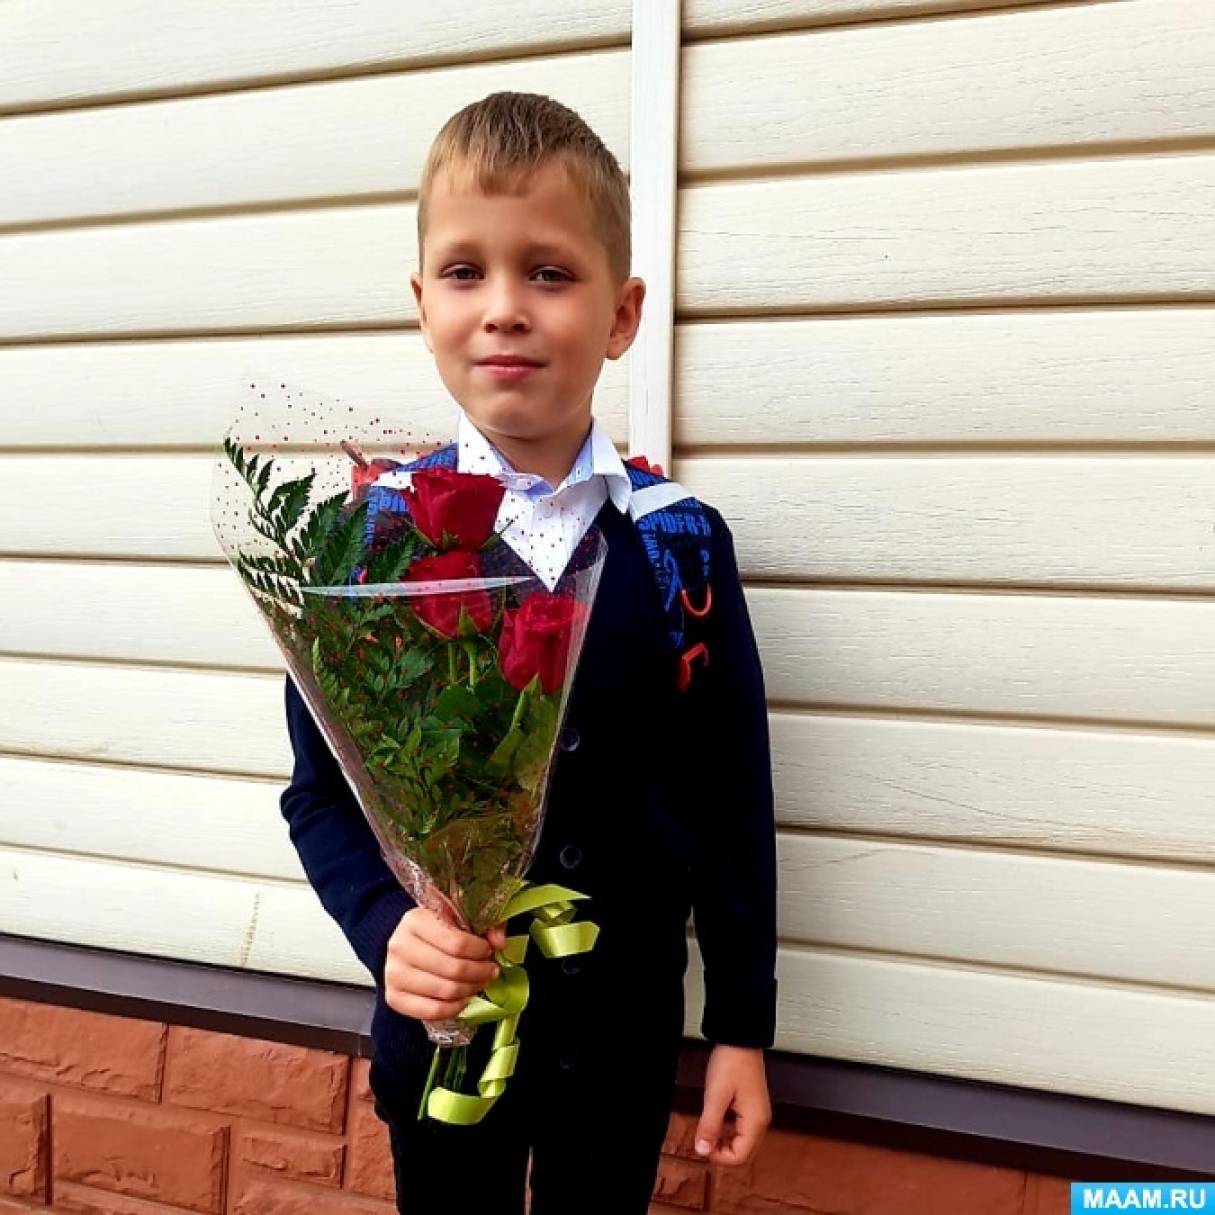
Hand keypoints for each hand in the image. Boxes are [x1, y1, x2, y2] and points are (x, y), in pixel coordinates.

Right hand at [384, 907, 507, 1021]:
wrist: (405, 943)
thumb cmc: (435, 929)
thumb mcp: (458, 917)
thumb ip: (485, 925)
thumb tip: (500, 943)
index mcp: (415, 920)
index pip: (457, 943)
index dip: (480, 950)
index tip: (489, 951)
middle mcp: (400, 947)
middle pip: (452, 969)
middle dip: (479, 972)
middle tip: (490, 971)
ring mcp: (394, 974)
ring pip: (444, 991)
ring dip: (470, 989)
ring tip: (480, 982)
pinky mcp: (394, 998)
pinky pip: (431, 1011)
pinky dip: (454, 1008)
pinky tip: (464, 998)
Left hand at [694, 1044, 771, 1165]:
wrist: (741, 1038)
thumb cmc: (731, 1063)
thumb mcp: (715, 1095)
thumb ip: (709, 1125)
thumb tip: (702, 1150)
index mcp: (755, 1122)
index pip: (740, 1157)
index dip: (719, 1157)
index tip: (702, 1145)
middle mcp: (761, 1121)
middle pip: (743, 1152)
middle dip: (722, 1151)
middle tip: (704, 1139)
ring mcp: (758, 1113)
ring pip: (742, 1141)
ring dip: (724, 1141)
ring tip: (707, 1129)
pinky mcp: (753, 1105)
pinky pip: (741, 1128)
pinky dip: (728, 1130)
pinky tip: (715, 1119)